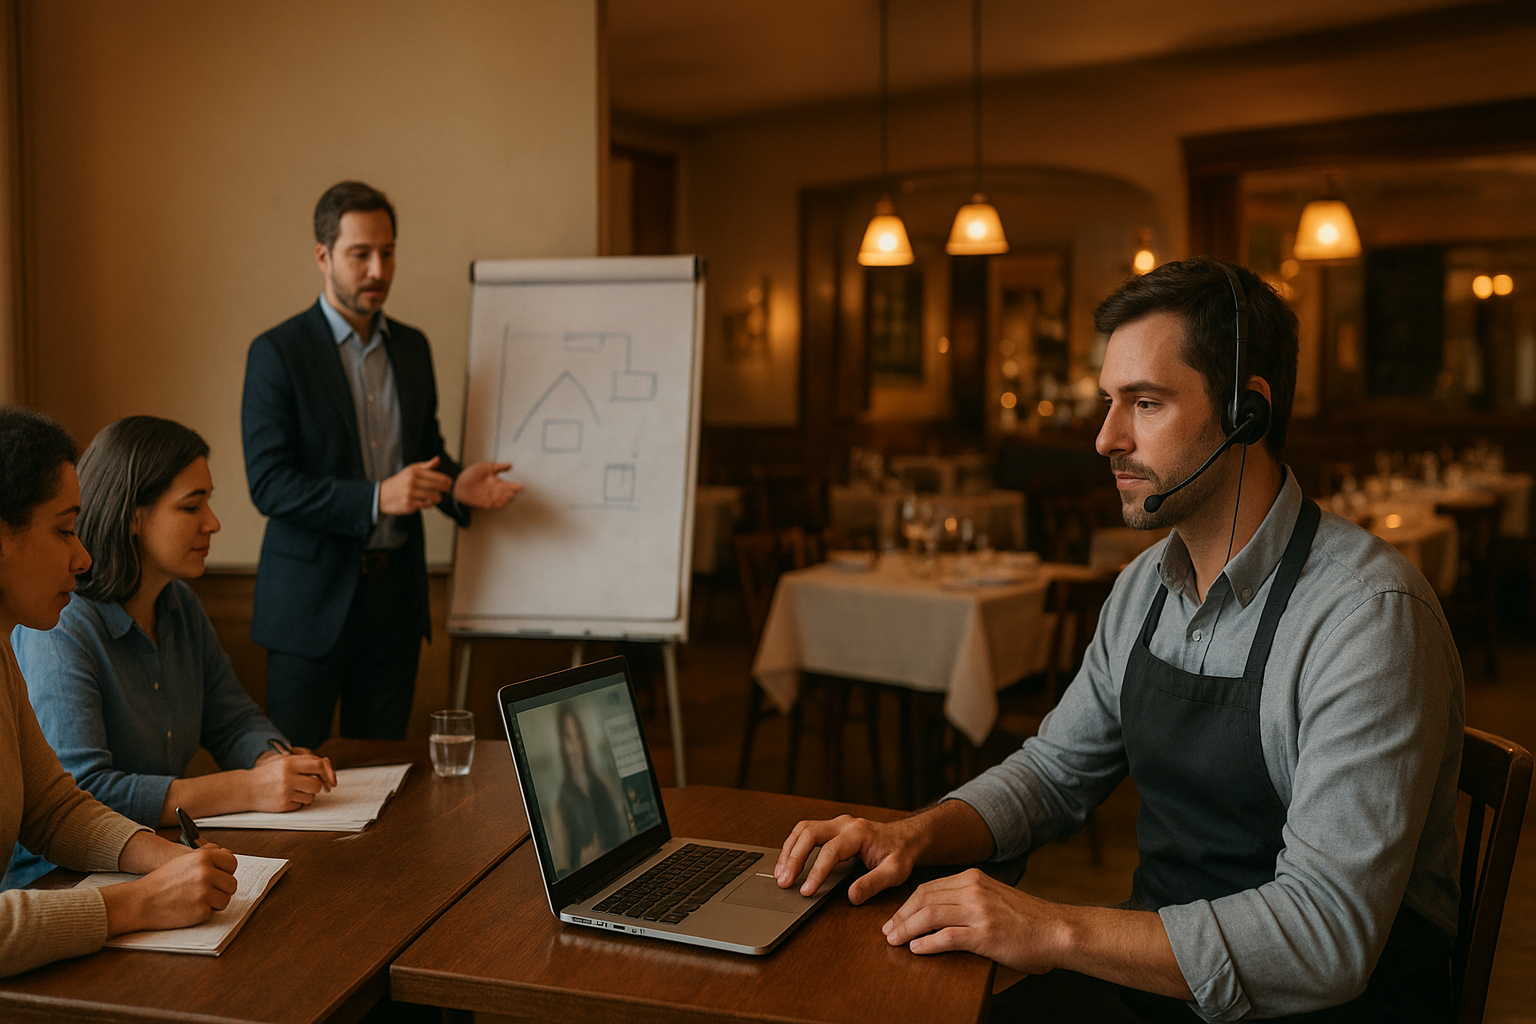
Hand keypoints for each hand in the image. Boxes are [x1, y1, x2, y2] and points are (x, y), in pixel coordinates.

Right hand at [100, 845, 238, 934]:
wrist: (140, 901)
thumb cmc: (161, 882)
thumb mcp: (184, 860)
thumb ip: (207, 856)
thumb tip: (227, 854)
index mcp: (203, 857)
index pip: (232, 863)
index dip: (225, 872)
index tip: (218, 877)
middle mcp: (206, 872)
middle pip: (231, 883)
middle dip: (220, 889)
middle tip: (204, 892)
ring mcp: (204, 892)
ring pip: (226, 899)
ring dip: (214, 902)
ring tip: (195, 899)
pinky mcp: (201, 910)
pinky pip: (214, 912)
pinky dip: (204, 912)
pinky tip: (189, 907)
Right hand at [246, 750, 334, 810]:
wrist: (246, 789)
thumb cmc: (268, 773)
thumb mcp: (284, 760)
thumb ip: (304, 761)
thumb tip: (327, 764)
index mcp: (289, 763)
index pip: (318, 765)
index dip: (327, 771)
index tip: (328, 778)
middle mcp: (288, 777)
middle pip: (317, 784)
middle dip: (316, 785)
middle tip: (307, 784)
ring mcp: (285, 792)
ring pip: (311, 796)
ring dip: (307, 795)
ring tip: (294, 790)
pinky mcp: (283, 805)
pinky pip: (301, 805)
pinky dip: (297, 802)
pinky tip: (287, 797)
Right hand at [379, 457, 452, 514]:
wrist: (382, 495)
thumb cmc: (399, 482)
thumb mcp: (410, 470)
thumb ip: (426, 466)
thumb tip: (438, 459)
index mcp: (414, 472)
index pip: (437, 476)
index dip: (447, 481)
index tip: (449, 483)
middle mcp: (412, 482)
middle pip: (438, 487)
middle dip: (445, 489)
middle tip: (446, 490)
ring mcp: (410, 494)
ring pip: (434, 498)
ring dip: (437, 498)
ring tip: (435, 497)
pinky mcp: (409, 505)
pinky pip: (426, 505)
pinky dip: (428, 504)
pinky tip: (426, 502)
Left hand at [453, 461, 522, 509]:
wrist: (458, 482)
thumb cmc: (471, 474)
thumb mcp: (487, 466)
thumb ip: (499, 467)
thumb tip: (510, 465)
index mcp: (496, 482)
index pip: (509, 485)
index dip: (516, 487)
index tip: (521, 487)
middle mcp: (495, 490)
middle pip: (507, 493)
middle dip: (512, 492)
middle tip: (515, 490)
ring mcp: (490, 497)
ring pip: (502, 499)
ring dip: (507, 498)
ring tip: (511, 495)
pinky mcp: (484, 503)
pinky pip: (495, 505)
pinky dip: (500, 503)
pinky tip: (505, 501)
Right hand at [775, 814, 922, 904]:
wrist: (906, 838)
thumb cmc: (901, 853)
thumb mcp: (895, 871)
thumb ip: (873, 883)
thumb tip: (852, 896)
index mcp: (859, 833)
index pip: (830, 851)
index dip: (816, 871)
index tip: (806, 891)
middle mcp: (844, 824)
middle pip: (809, 833)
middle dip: (793, 858)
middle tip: (784, 882)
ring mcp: (836, 824)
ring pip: (803, 829)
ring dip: (789, 850)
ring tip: (779, 874)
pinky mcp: (831, 829)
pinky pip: (805, 832)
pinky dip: (793, 846)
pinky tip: (787, 863)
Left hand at [882, 868, 1065, 971]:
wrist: (1056, 930)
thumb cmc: (1026, 919)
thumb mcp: (994, 897)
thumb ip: (968, 899)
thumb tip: (934, 912)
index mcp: (973, 878)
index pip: (928, 888)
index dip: (906, 904)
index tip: (894, 917)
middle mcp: (974, 890)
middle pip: (924, 899)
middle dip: (901, 916)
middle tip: (888, 931)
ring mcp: (980, 911)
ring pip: (930, 915)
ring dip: (907, 929)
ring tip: (894, 941)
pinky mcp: (986, 934)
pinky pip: (947, 937)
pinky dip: (927, 943)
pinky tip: (917, 949)